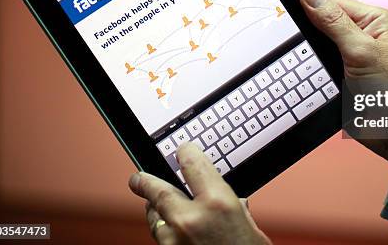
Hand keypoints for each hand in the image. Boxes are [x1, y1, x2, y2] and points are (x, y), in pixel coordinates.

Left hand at [129, 143, 270, 244]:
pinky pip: (159, 238)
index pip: (191, 162)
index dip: (185, 152)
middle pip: (157, 189)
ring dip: (153, 209)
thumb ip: (235, 209)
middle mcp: (190, 218)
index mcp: (217, 203)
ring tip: (152, 203)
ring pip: (153, 216)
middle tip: (137, 178)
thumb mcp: (250, 229)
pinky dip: (161, 231)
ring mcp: (174, 241)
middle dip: (145, 181)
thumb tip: (230, 201)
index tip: (182, 150)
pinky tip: (166, 230)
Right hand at [299, 0, 387, 166]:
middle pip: (322, 24)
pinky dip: (309, 72)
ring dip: (308, 55)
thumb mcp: (361, 50)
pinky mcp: (341, 78)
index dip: (310, 4)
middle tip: (292, 38)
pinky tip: (302, 73)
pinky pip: (317, 69)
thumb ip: (334, 22)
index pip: (334, 3)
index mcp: (373, 21)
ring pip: (317, 48)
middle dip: (308, 33)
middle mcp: (362, 37)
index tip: (286, 6)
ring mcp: (350, 59)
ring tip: (297, 59)